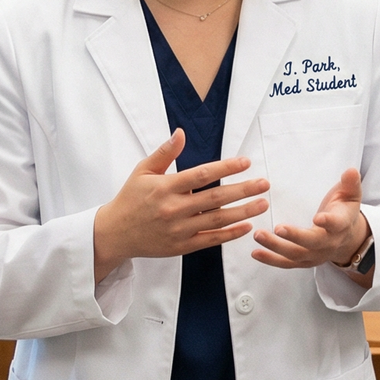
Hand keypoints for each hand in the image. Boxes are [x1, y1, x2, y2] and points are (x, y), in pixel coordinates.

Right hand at [92, 129, 268, 284]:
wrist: (115, 233)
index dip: (225, 168)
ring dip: (243, 212)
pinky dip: (229, 234)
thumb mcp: (142, 171)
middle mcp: (173, 209)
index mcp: (165, 187)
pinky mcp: (181, 247)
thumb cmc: (130, 198)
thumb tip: (181, 133)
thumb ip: (164, 153)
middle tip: (264, 184)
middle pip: (215, 199)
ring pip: (217, 220)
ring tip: (262, 203)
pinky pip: (210, 240)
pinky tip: (247, 226)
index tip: (245, 162)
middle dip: (243, 190)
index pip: (201, 175)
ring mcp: (179, 230)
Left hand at [252, 167, 370, 275]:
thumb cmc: (344, 212)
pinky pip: (286, 263)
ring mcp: (315, 255)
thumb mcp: (351, 195)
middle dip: (294, 237)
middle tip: (277, 228)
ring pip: (296, 255)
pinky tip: (255, 252)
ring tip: (258, 235)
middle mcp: (328, 243)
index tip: (318, 217)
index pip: (336, 224)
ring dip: (276, 247)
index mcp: (341, 225)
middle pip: (312, 243)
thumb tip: (351, 170)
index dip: (328, 222)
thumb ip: (351, 183)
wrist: (348, 239)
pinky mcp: (304, 261)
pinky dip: (271, 259)